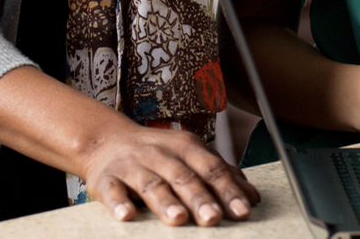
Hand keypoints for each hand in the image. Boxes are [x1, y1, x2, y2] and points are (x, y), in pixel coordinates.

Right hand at [0, 66, 259, 226]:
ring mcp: (134, 166)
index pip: (212, 168)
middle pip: (184, 177)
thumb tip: (252, 197)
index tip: (243, 211)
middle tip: (214, 219)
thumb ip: (219, 174)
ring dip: (165, 202)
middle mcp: (162, 154)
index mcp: (187, 148)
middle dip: (200, 198)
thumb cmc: (158, 153)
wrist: (108, 140)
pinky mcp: (108, 179)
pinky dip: (120, 203)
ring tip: (178, 220)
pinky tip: (127, 216)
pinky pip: (114, 192)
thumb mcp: (190, 155)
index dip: (228, 189)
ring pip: (152, 184)